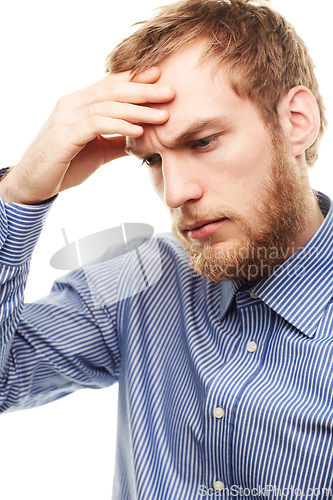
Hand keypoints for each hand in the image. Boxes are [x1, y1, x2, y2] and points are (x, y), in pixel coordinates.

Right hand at [0, 67, 174, 203]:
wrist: (34, 184)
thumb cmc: (65, 165)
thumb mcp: (99, 150)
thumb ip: (118, 140)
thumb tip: (144, 137)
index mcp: (80, 103)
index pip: (111, 85)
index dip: (136, 80)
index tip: (161, 78)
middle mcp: (72, 104)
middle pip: (112, 90)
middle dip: (144, 90)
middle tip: (171, 92)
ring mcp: (66, 118)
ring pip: (107, 105)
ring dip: (138, 109)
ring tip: (163, 115)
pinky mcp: (64, 136)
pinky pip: (96, 124)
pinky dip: (119, 125)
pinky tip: (138, 129)